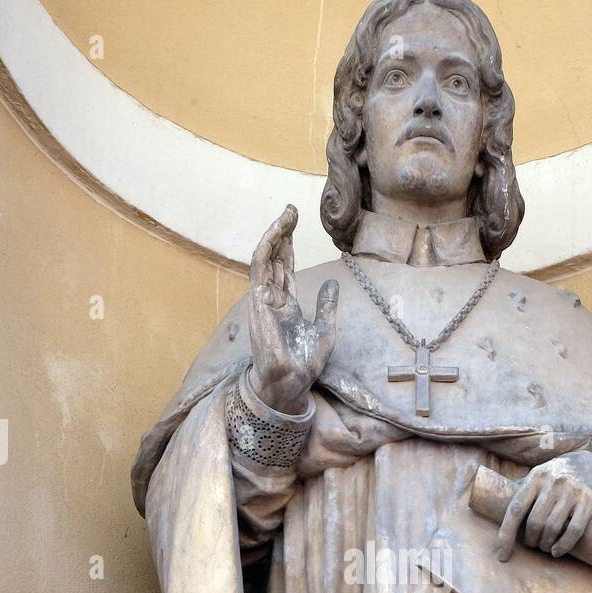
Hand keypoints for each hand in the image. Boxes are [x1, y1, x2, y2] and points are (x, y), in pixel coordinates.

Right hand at [247, 204, 338, 413]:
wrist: (293, 382)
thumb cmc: (304, 363)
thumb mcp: (324, 329)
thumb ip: (326, 305)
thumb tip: (332, 283)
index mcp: (285, 305)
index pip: (283, 267)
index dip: (288, 244)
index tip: (295, 222)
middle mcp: (271, 299)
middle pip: (273, 258)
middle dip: (281, 233)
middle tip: (292, 210)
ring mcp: (263, 300)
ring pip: (264, 259)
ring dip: (274, 235)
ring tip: (286, 214)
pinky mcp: (259, 302)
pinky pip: (259, 269)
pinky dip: (266, 249)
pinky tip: (276, 233)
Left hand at [496, 452, 591, 560]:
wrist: (590, 462)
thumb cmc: (555, 476)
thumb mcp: (536, 476)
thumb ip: (518, 490)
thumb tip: (491, 504)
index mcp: (535, 478)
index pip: (515, 510)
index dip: (506, 535)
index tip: (503, 555)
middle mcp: (553, 482)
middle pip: (534, 522)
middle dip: (531, 540)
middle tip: (532, 545)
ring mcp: (572, 491)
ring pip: (552, 527)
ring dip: (545, 544)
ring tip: (544, 548)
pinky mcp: (589, 501)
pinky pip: (574, 530)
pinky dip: (563, 545)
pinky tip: (556, 551)